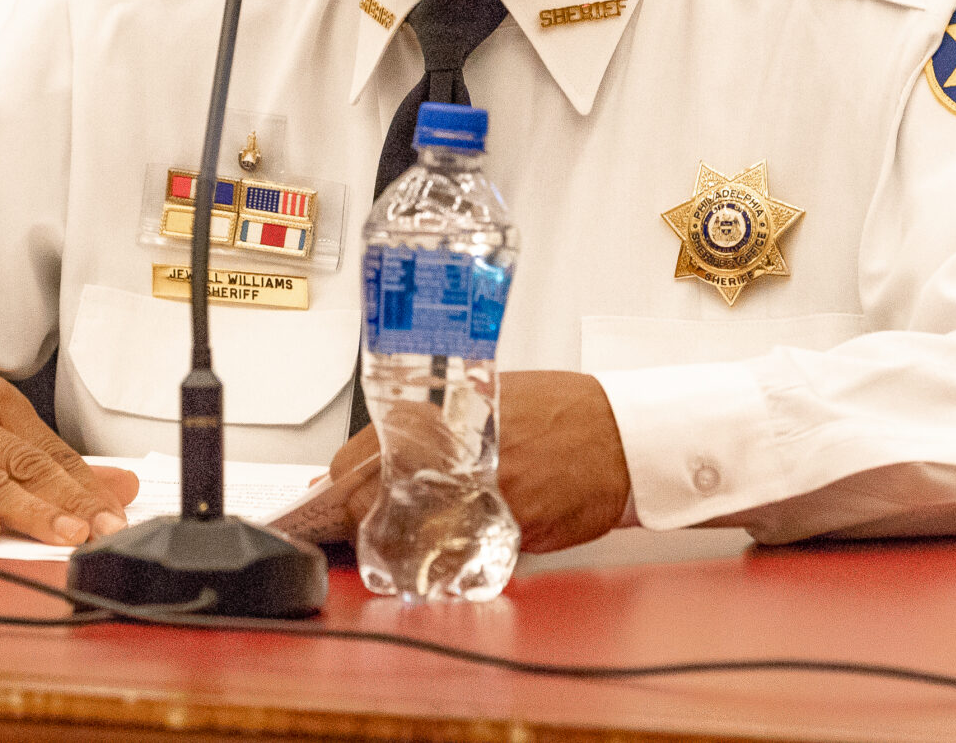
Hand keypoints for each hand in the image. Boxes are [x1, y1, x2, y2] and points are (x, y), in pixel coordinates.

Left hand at [326, 369, 631, 554]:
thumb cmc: (564, 411)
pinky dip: (447, 558)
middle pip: (376, 497)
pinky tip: (445, 555)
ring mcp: (479, 492)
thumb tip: (395, 449)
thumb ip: (443, 424)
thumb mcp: (490, 397)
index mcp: (447, 412)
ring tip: (399, 543)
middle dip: (362, 515)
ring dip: (400, 542)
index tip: (332, 490)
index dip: (343, 478)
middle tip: (359, 524)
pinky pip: (459, 553)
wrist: (623, 436)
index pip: (362, 452)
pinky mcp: (507, 528)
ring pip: (412, 531)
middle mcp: (456, 452)